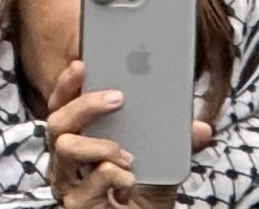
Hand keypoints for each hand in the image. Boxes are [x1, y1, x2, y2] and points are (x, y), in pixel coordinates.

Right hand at [39, 59, 207, 208]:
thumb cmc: (148, 185)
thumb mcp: (166, 154)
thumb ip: (179, 138)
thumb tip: (201, 129)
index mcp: (83, 138)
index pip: (63, 106)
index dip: (67, 85)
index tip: (82, 64)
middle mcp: (67, 160)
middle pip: (57, 122)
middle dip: (86, 104)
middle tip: (118, 98)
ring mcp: (69, 183)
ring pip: (65, 148)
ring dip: (101, 144)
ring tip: (127, 154)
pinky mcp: (77, 205)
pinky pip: (88, 182)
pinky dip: (112, 175)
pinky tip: (128, 180)